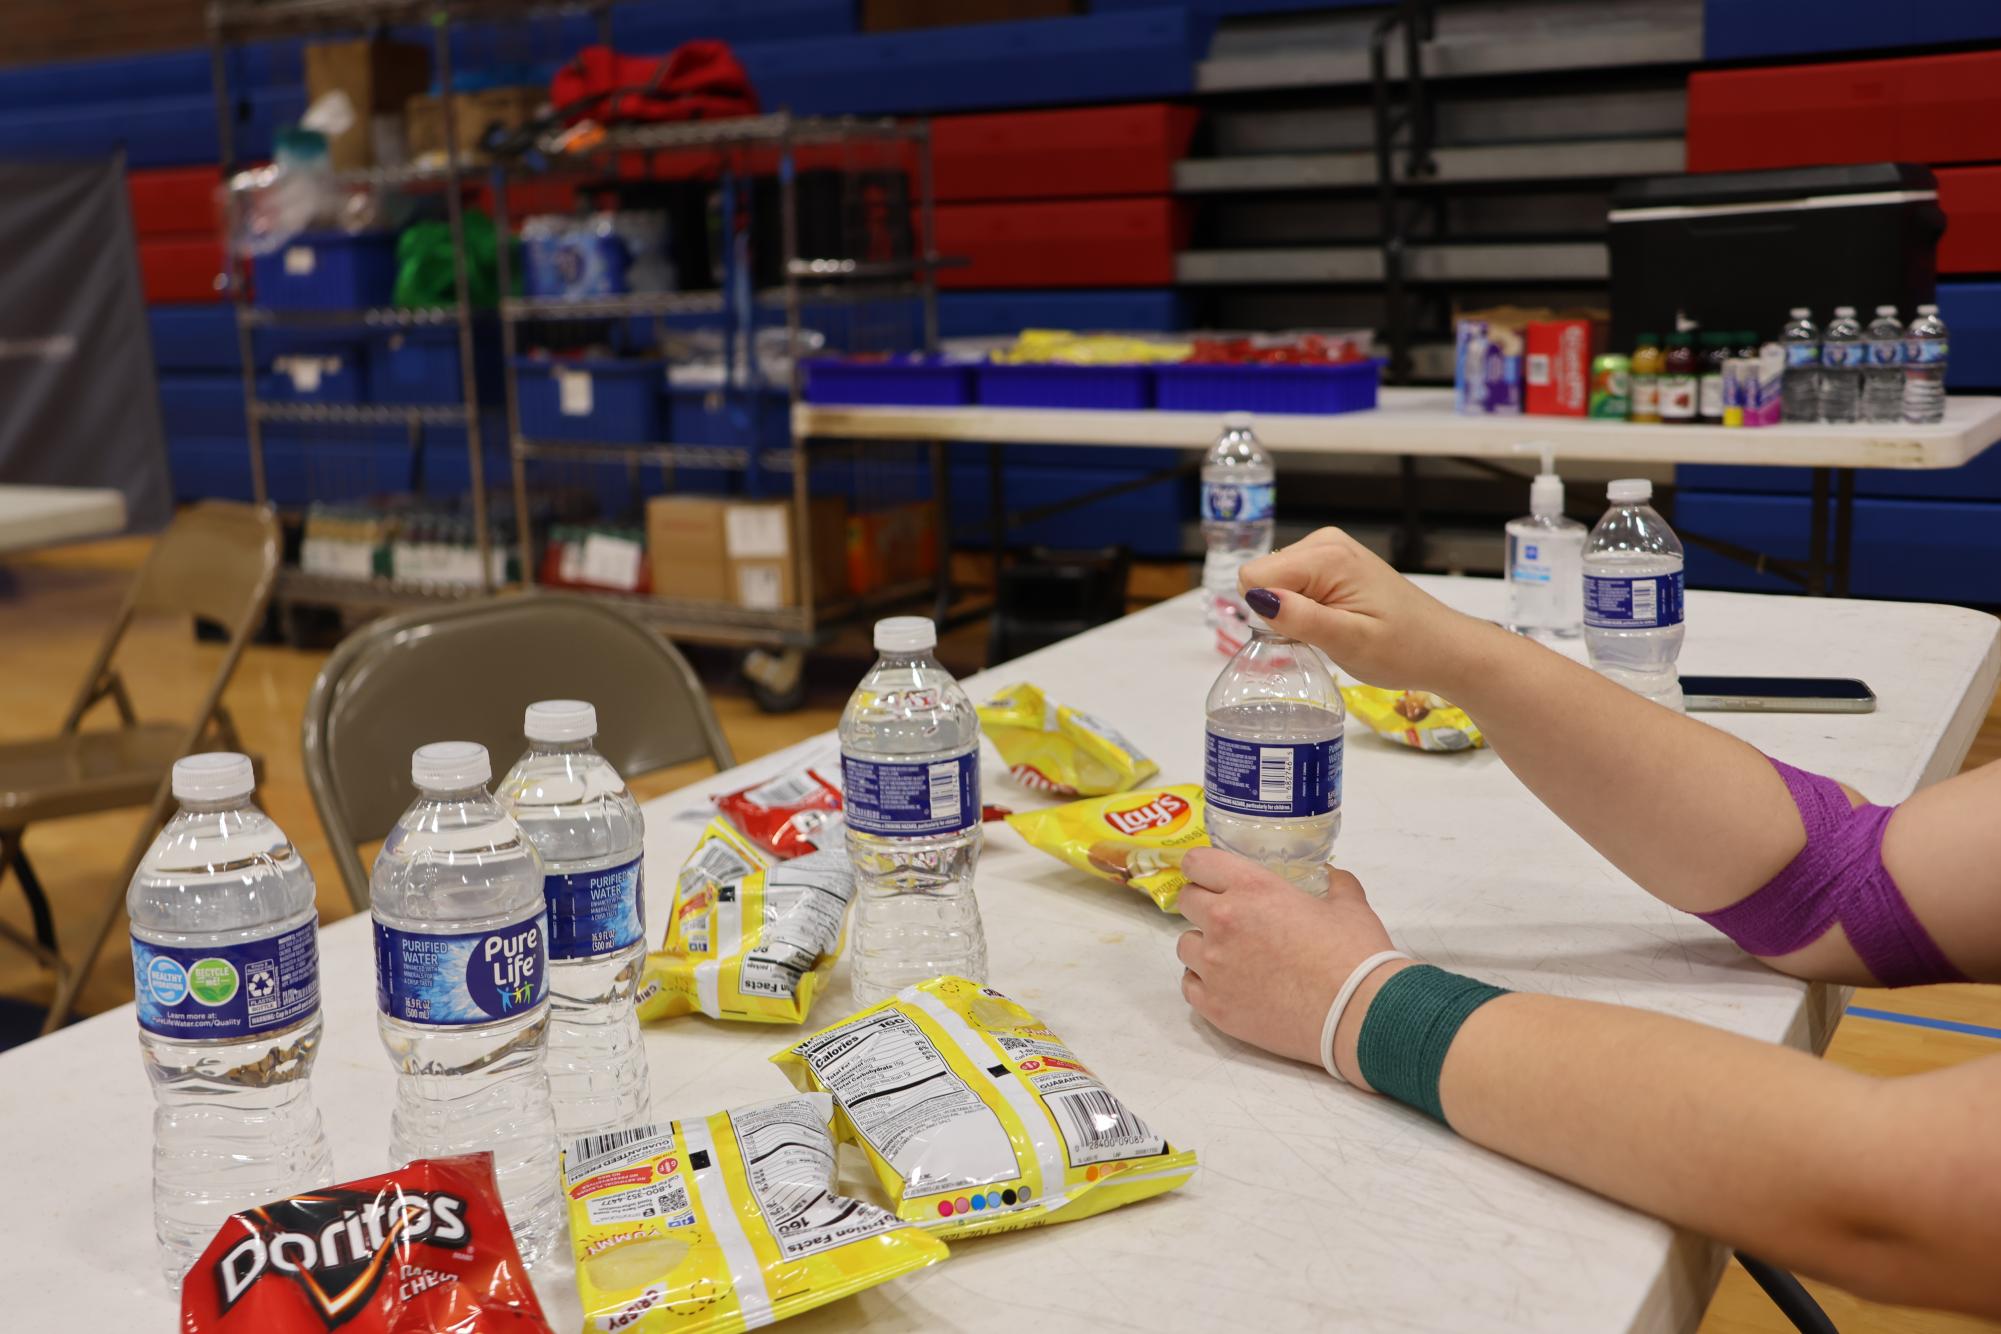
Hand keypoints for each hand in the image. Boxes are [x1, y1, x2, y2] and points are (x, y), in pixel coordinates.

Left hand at [1176, 846, 1404, 1074]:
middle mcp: (1224, 923)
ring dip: (1203, 945)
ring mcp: (1215, 967)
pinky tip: (1229, 986)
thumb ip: (1336, 884)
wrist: (1358, 1016)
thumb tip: (1334, 877)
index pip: (1199, 863)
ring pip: (1186, 945)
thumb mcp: (1351, 907)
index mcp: (1253, 889)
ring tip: (1232, 956)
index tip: (1209, 876)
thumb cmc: (1355, 957)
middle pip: (1187, 901)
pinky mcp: (1215, 1006)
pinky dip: (1204, 983)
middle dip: (1203, 904)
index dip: (1201, 867)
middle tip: (1228, 917)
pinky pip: (1190, 986)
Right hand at [1237, 527, 1495, 695]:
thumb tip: (1257, 598)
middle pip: (1263, 576)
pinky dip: (1304, 607)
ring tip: (1334, 627)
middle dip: (1281, 611)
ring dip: (1294, 611)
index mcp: (1326, 555)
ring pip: (1274, 581)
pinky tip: (1335, 620)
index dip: (1270, 612)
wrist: (1445, 648)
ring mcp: (1329, 549)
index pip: (1253, 577)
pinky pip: (1292, 583)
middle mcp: (1324, 542)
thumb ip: (1301, 619)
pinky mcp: (1333, 562)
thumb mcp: (1350, 642)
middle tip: (1324, 633)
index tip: (1304, 631)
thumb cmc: (1403, 650)